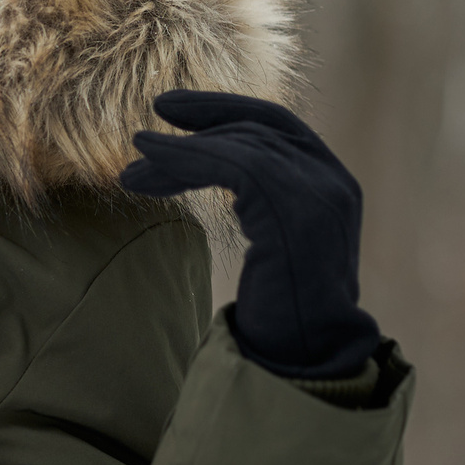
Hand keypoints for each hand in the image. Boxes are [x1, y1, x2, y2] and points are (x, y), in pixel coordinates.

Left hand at [120, 90, 382, 379]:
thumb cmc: (279, 306)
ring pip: (239, 147)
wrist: (304, 355)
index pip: (275, 125)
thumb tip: (200, 163)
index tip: (169, 110)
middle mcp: (334, 180)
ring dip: (178, 153)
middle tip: (140, 138)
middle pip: (254, 132)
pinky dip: (186, 159)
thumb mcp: (270, 240)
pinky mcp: (296, 211)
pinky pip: (235, 165)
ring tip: (131, 168)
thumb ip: (256, 199)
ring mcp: (320, 194)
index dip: (222, 110)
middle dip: (193, 131)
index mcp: (332, 182)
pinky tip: (147, 166)